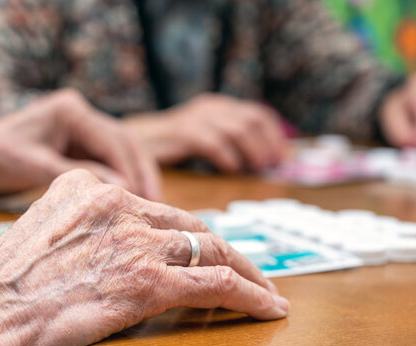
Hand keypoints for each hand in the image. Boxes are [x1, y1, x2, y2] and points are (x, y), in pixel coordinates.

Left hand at [0, 88, 161, 199]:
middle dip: (143, 173)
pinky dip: (121, 179)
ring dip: (137, 176)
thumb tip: (123, 189)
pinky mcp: (77, 143)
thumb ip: (80, 174)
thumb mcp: (35, 167)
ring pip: (122, 152)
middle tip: (158, 205)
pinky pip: (108, 160)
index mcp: (71, 111)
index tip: (146, 199)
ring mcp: (80, 128)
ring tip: (151, 205)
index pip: (114, 141)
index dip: (132, 171)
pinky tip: (130, 200)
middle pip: (126, 142)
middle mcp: (80, 114)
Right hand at [0, 169, 288, 345]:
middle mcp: (112, 202)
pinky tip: (267, 307)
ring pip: (211, 248)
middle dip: (223, 249)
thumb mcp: (36, 246)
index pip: (153, 208)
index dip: (185, 233)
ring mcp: (132, 239)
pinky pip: (217, 283)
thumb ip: (76, 239)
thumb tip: (104, 263)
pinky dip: (249, 295)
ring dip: (246, 272)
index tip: (201, 249)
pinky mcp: (147, 281)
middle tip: (245, 271)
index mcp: (82, 188)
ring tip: (264, 291)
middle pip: (189, 224)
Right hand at [126, 93, 283, 172]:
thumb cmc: (170, 144)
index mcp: (218, 106)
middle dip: (267, 143)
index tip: (282, 156)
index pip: (258, 113)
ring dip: (252, 151)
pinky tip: (232, 169)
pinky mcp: (182, 133)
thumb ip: (228, 141)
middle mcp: (210, 107)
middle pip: (252, 119)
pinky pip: (213, 142)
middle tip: (272, 166)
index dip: (274, 134)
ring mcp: (196, 118)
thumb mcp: (203, 135)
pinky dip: (227, 156)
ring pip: (237, 130)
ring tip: (256, 169)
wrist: (133, 141)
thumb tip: (262, 160)